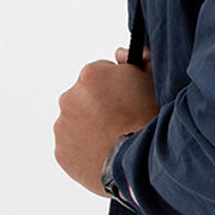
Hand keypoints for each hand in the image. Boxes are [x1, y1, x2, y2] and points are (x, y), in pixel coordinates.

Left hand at [54, 48, 159, 195]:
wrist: (141, 160)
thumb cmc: (149, 118)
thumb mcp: (153, 80)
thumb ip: (137, 58)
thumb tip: (119, 53)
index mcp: (91, 75)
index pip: (101, 74)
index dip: (117, 85)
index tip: (127, 99)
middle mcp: (70, 97)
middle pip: (84, 97)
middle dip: (99, 105)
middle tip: (121, 120)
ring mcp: (63, 126)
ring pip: (76, 121)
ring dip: (90, 126)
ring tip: (115, 139)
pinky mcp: (61, 151)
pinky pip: (72, 145)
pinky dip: (84, 147)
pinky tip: (105, 152)